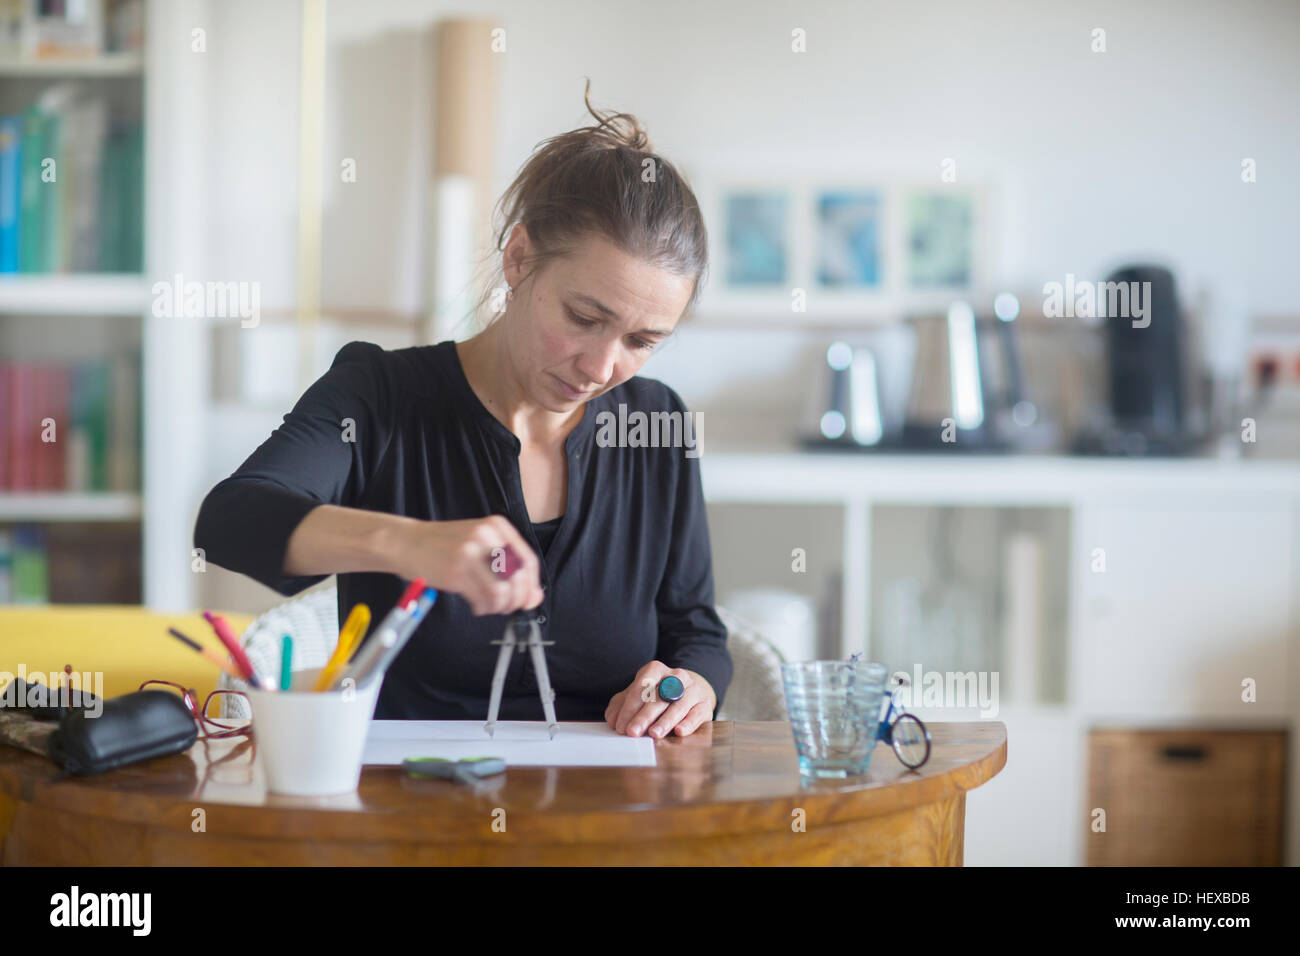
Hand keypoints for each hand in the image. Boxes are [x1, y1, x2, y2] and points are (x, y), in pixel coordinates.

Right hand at [394, 515, 543, 615]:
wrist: (406, 541)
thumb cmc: (445, 545)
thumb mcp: (479, 545)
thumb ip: (508, 568)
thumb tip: (535, 598)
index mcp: (497, 527)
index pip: (529, 561)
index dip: (531, 586)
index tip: (527, 599)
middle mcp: (486, 537)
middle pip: (519, 578)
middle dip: (517, 600)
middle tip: (507, 607)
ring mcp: (470, 553)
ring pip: (502, 592)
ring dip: (500, 607)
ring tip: (490, 606)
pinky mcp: (456, 571)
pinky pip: (483, 600)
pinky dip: (484, 608)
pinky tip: (477, 606)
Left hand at [605, 662, 715, 738]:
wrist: (688, 692)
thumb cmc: (656, 696)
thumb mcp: (637, 695)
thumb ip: (621, 706)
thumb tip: (613, 720)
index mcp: (655, 670)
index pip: (640, 688)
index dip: (629, 708)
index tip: (621, 727)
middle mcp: (676, 676)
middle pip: (658, 697)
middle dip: (644, 716)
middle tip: (633, 732)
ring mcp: (692, 689)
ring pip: (678, 705)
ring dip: (665, 721)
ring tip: (654, 734)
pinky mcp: (704, 704)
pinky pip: (696, 713)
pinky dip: (688, 723)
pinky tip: (679, 731)